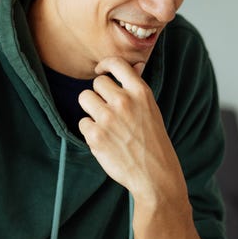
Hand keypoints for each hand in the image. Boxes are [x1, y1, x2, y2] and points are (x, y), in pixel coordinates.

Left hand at [78, 57, 186, 202]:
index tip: (101, 71)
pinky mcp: (95, 136)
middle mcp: (124, 102)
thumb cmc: (154, 142)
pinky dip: (90, 131)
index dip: (105, 65)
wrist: (155, 175)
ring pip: (85, 98)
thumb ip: (138, 88)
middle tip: (109, 111)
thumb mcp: (151, 110)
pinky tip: (105, 141)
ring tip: (105, 125)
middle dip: (99, 95)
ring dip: (91, 110)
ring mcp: (108, 118)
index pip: (116, 64)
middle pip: (97, 83)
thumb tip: (136, 65)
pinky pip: (82, 122)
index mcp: (140, 92)